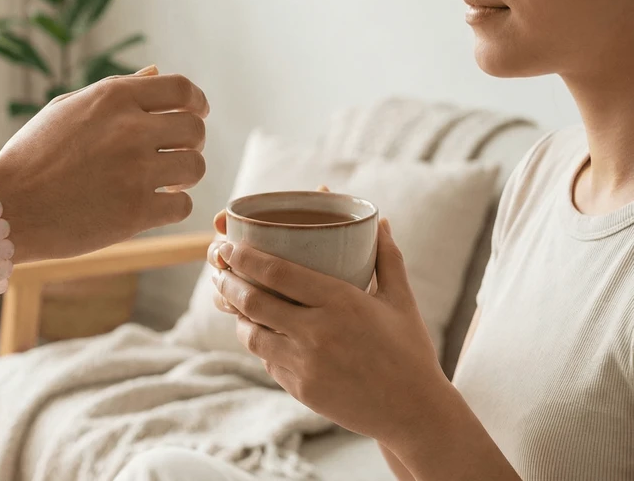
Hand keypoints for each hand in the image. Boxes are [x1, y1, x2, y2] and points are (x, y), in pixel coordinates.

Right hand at [0, 66, 207, 261]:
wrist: (4, 207)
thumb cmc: (31, 157)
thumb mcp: (66, 109)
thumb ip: (116, 90)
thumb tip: (156, 72)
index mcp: (113, 97)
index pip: (182, 89)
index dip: (196, 102)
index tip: (195, 114)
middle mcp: (129, 129)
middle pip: (195, 128)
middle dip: (191, 142)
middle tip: (175, 155)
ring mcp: (135, 171)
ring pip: (195, 167)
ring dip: (184, 175)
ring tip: (165, 181)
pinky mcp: (136, 212)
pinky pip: (182, 205)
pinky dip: (172, 206)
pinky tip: (152, 206)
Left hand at [207, 216, 451, 447]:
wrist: (416, 413)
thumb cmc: (410, 350)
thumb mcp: (401, 300)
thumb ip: (386, 257)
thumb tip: (379, 221)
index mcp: (340, 301)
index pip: (276, 272)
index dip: (244, 257)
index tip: (228, 245)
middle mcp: (317, 332)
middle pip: (252, 300)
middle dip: (227, 281)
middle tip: (218, 268)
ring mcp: (305, 364)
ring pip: (251, 333)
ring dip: (236, 314)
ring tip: (230, 298)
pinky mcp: (300, 389)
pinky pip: (267, 360)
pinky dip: (259, 343)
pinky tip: (258, 330)